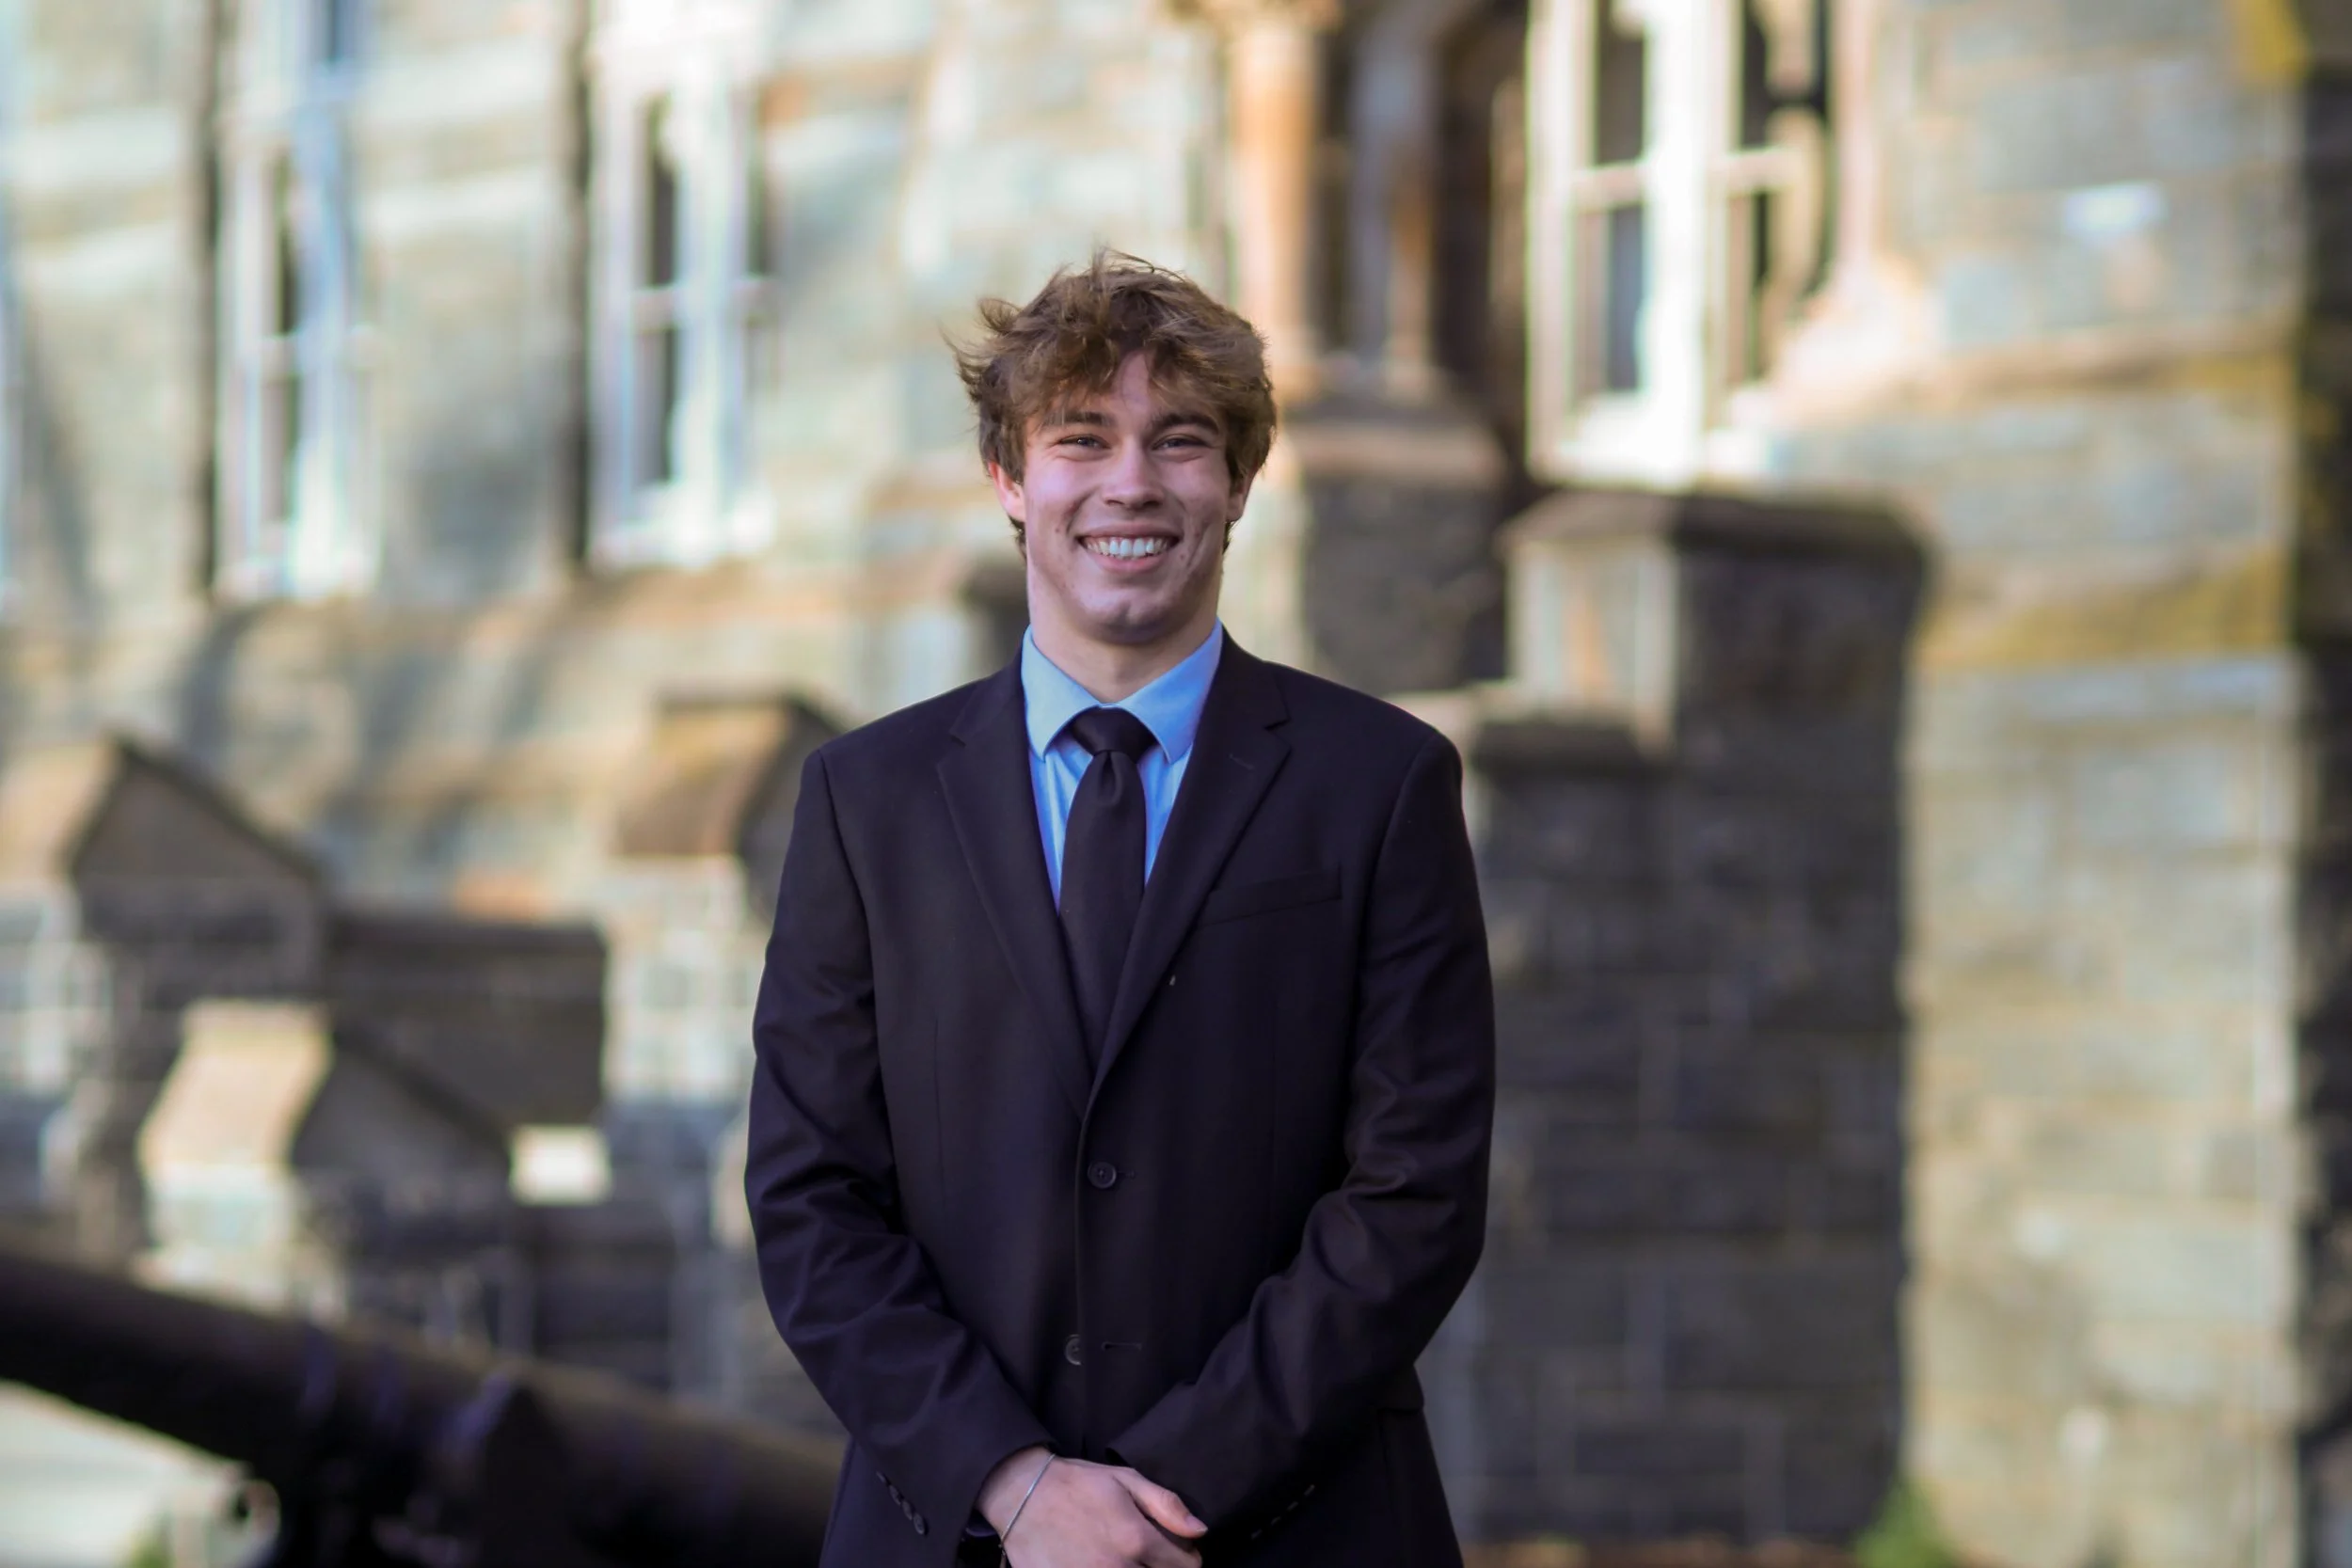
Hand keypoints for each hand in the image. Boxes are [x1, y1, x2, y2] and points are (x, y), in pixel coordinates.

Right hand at [978, 1446, 1206, 1566]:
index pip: (1186, 1567)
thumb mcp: (1125, 1480)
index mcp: (1136, 1539)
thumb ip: (1166, 1505)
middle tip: (1147, 1553)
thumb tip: (1200, 1531)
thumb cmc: (1077, 1483)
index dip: (1187, 1558)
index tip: (1177, 1551)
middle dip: (1159, 1567)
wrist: (1022, 1494)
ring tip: (1122, 1556)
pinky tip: (1097, 1562)